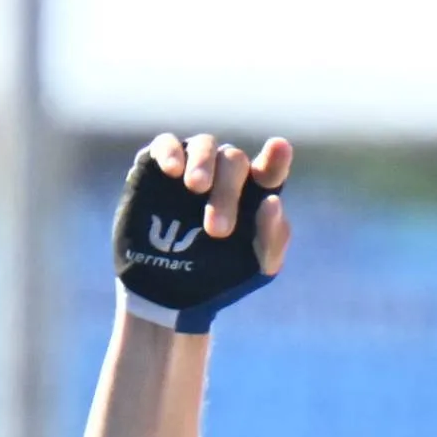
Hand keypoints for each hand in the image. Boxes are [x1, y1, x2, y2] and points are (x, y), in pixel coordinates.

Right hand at [115, 133, 292, 332]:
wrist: (167, 292)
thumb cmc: (220, 276)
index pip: (269, 170)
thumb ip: (272, 238)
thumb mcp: (257, 268)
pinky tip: (172, 170)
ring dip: (202, 164)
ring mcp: (191, 166)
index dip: (275, 159)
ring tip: (195, 187)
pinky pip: (165, 144)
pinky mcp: (157, 167)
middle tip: (217, 230)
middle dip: (227, 192)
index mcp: (253, 194)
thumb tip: (271, 201)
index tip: (279, 147)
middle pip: (234, 162)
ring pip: (204, 145)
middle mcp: (224, 174)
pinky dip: (170, 152)